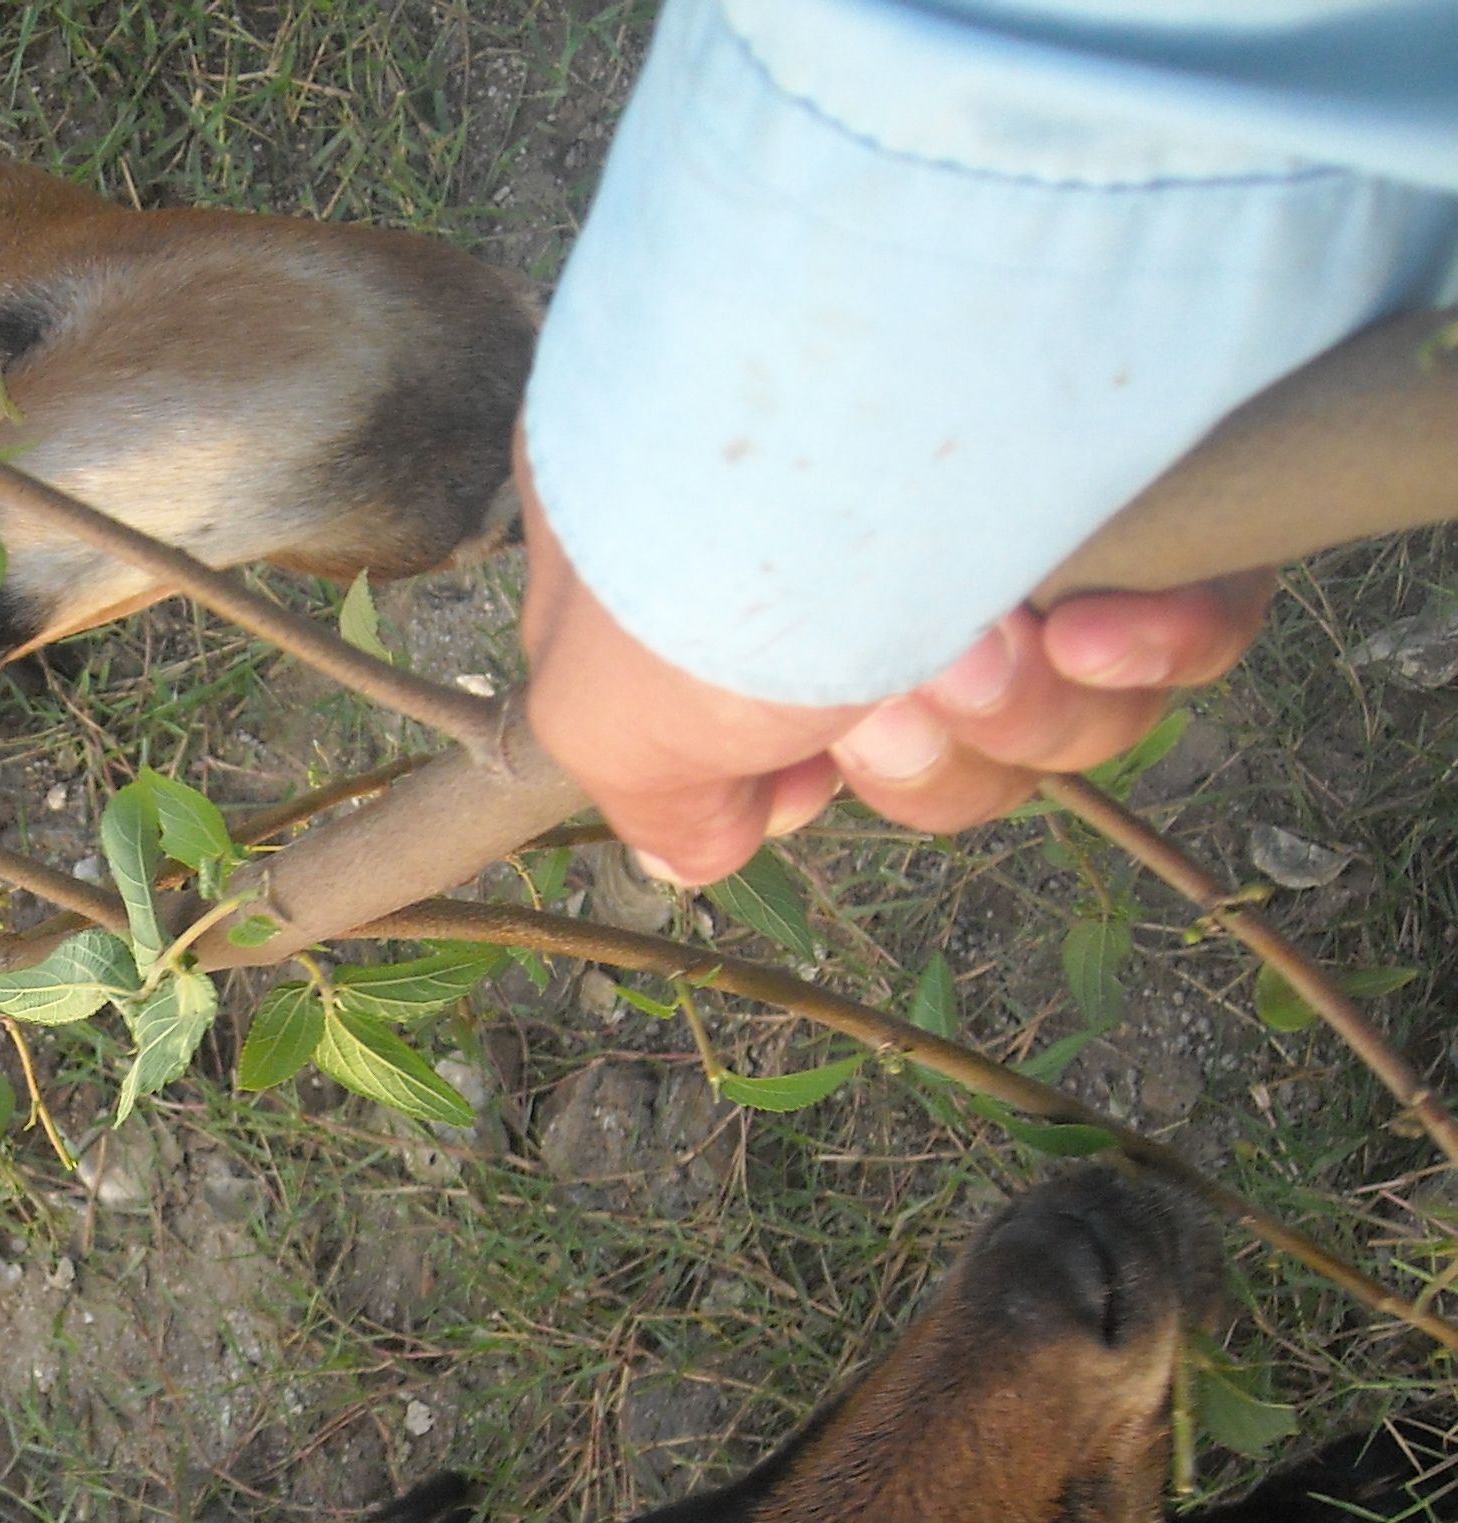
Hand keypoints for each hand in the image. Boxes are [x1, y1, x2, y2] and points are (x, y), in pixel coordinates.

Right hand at [513, 429, 1273, 884]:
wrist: (837, 394)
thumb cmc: (689, 557)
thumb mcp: (601, 707)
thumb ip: (656, 793)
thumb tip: (694, 850)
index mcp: (731, 571)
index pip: (799, 725)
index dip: (810, 780)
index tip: (806, 778)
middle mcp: (868, 530)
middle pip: (947, 744)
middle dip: (926, 757)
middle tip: (894, 705)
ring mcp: (1011, 503)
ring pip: (1063, 709)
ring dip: (1025, 714)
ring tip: (987, 644)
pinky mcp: (1154, 479)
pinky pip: (1197, 624)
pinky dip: (1156, 650)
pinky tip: (1100, 629)